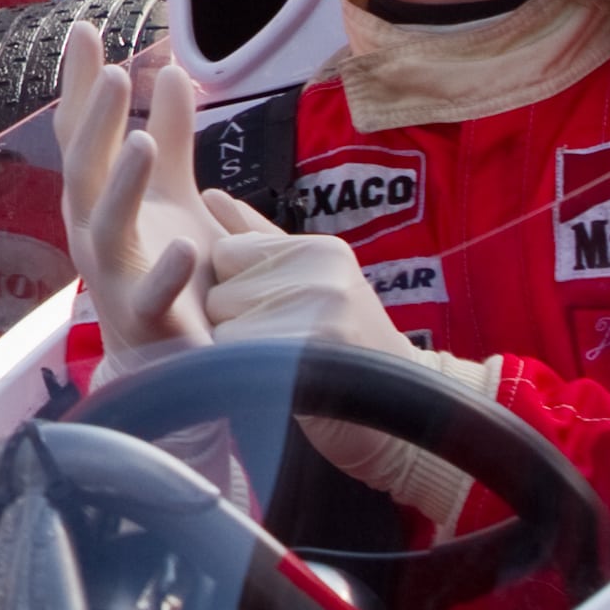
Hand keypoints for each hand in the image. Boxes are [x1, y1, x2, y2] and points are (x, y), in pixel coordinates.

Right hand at [57, 24, 214, 376]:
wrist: (165, 362)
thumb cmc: (167, 272)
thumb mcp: (175, 195)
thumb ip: (174, 135)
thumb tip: (173, 71)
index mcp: (97, 199)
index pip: (83, 133)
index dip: (83, 85)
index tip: (86, 32)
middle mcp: (93, 233)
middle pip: (85, 172)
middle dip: (98, 126)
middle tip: (117, 76)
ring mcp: (114, 278)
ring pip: (108, 227)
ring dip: (124, 185)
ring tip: (146, 144)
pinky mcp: (146, 321)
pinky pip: (151, 297)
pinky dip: (163, 272)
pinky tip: (183, 246)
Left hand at [201, 221, 491, 526]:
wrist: (397, 415)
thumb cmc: (344, 346)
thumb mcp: (309, 280)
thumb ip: (258, 237)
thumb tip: (212, 194)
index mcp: (320, 250)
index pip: (226, 252)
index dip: (235, 288)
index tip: (273, 310)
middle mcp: (321, 276)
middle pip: (219, 291)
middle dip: (235, 321)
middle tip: (282, 342)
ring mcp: (317, 315)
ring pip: (222, 326)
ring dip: (238, 351)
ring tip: (283, 362)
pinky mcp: (305, 357)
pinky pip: (234, 358)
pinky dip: (244, 376)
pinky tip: (278, 381)